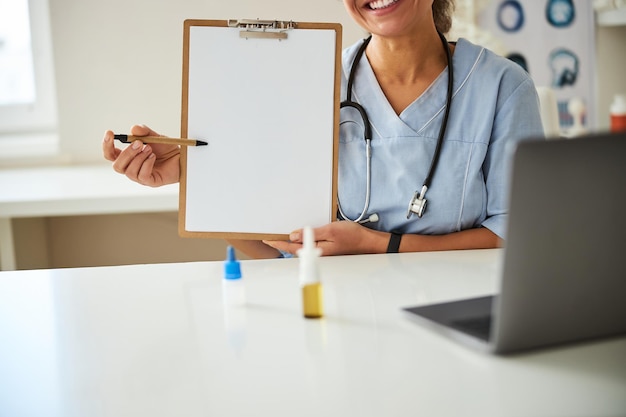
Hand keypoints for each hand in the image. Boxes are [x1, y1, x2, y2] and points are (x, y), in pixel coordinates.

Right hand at [102, 124, 180, 186]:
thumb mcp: (154, 136)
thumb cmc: (166, 149)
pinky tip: (153, 156)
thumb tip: (133, 129)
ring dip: (139, 157)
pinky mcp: (151, 182)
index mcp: (128, 157)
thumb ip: (144, 132)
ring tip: (150, 149)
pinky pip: (142, 175)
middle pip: (117, 165)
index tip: (110, 133)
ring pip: (129, 171)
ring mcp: (140, 177)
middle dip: (127, 153)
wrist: (181, 158)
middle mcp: (132, 168)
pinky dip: (147, 164)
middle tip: (139, 143)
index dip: (107, 145)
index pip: (110, 154)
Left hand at [264, 221, 386, 255]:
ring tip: (280, 238)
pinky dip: (301, 244)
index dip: (278, 244)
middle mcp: (318, 255)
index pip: (292, 247)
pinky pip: (309, 248)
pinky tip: (299, 239)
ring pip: (302, 249)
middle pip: (295, 250)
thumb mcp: (330, 230)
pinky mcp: (326, 252)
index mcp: (317, 250)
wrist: (368, 242)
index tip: (267, 240)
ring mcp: (322, 254)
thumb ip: (311, 234)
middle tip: (270, 238)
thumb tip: (294, 236)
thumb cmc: (352, 236)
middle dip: (282, 245)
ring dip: (291, 244)